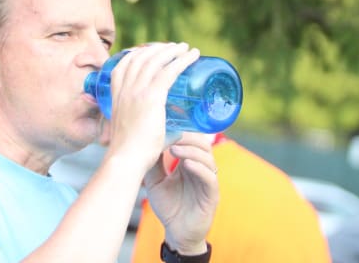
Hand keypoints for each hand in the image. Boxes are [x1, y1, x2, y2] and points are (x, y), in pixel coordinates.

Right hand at [103, 43, 199, 174]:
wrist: (127, 160)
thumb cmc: (134, 152)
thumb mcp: (138, 132)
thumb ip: (158, 126)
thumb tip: (180, 127)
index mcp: (116, 95)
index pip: (124, 65)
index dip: (138, 53)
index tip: (151, 51)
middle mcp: (125, 89)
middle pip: (141, 57)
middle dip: (158, 49)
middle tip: (173, 48)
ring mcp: (136, 91)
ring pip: (156, 61)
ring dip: (173, 51)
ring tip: (185, 48)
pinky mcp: (151, 97)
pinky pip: (169, 72)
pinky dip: (182, 61)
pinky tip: (192, 56)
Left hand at [143, 132, 218, 254]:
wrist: (176, 233)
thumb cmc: (168, 206)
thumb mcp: (156, 181)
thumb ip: (154, 163)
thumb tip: (146, 141)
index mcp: (189, 163)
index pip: (191, 140)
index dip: (182, 131)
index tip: (168, 124)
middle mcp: (201, 169)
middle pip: (202, 145)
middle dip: (188, 137)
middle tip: (172, 134)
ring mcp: (208, 181)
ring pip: (208, 158)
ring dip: (191, 151)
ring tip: (174, 149)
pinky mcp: (212, 196)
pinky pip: (210, 178)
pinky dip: (199, 168)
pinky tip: (187, 164)